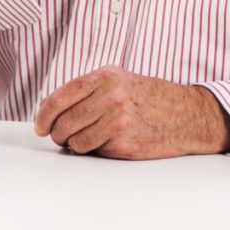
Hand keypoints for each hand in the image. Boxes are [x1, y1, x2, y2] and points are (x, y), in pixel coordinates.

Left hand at [33, 66, 229, 159]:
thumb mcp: (116, 79)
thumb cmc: (149, 96)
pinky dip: (96, 150)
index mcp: (105, 77)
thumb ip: (84, 90)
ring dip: (75, 144)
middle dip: (57, 133)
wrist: (189, 114)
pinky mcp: (127, 145)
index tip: (40, 125)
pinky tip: (107, 142)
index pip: (59, 97)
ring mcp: (119, 122)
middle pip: (63, 122)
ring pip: (75, 142)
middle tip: (60, 136)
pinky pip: (96, 152)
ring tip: (86, 139)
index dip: (43, 115)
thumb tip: (47, 106)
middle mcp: (111, 97)